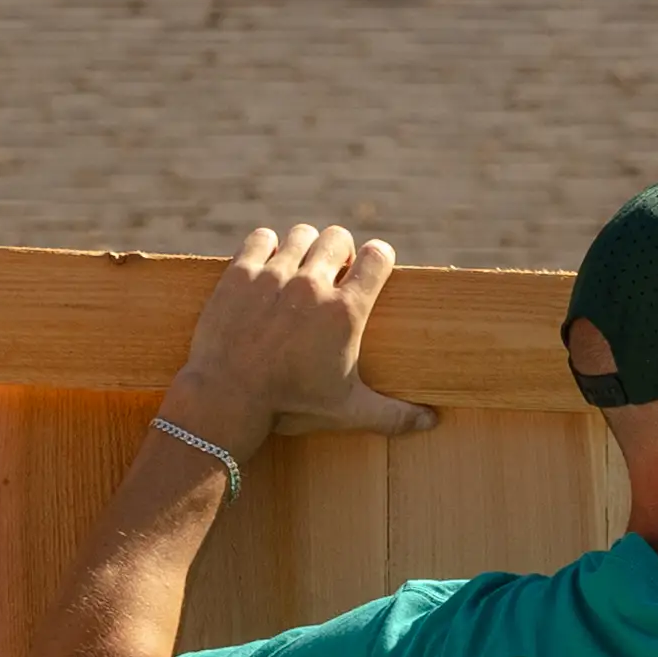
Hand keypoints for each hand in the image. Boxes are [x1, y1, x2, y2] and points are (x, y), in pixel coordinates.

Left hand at [163, 221, 441, 454]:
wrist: (226, 397)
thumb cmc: (290, 405)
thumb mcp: (347, 412)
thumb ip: (392, 415)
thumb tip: (431, 422)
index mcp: (345, 311)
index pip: (378, 256)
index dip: (378, 257)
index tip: (370, 269)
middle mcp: (313, 285)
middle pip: (338, 236)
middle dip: (340, 251)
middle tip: (331, 274)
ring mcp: (275, 275)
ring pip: (301, 234)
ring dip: (304, 247)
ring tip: (298, 270)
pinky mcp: (241, 273)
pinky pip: (262, 238)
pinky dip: (267, 246)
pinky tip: (267, 265)